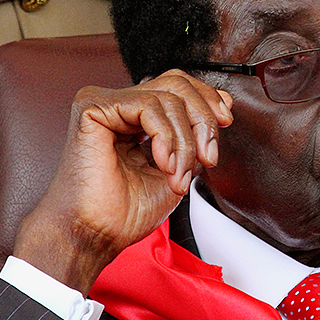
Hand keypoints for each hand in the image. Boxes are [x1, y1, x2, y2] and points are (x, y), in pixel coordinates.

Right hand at [12, 70, 232, 293]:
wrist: (95, 235)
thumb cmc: (126, 212)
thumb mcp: (178, 167)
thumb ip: (195, 136)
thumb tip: (223, 105)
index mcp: (135, 117)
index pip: (178, 87)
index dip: (207, 99)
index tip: (226, 122)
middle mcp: (119, 105)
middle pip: (177, 84)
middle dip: (203, 119)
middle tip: (208, 157)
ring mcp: (105, 103)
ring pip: (169, 97)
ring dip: (185, 142)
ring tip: (177, 176)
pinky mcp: (93, 107)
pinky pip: (149, 106)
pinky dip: (166, 138)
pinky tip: (163, 165)